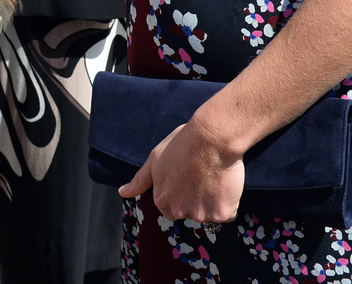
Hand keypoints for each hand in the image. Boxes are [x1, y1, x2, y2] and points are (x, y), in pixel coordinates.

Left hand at [119, 118, 244, 224]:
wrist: (210, 137)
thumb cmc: (182, 143)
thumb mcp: (155, 158)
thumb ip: (140, 180)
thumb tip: (122, 193)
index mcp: (162, 199)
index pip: (169, 209)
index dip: (180, 193)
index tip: (188, 178)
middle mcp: (179, 211)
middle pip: (190, 212)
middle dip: (196, 199)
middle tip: (202, 176)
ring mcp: (201, 214)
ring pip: (209, 213)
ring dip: (213, 200)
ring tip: (213, 176)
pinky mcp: (221, 213)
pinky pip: (228, 213)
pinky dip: (229, 201)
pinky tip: (225, 182)